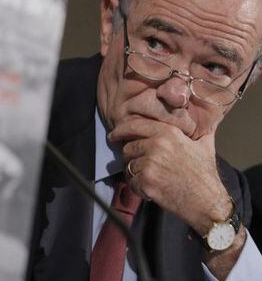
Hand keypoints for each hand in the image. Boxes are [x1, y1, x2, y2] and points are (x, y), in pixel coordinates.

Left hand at [108, 116, 230, 235]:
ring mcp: (150, 163)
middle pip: (128, 148)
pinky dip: (138, 188)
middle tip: (142, 168)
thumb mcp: (204, 145)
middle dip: (131, 158)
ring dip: (135, 174)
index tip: (113, 136)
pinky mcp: (146, 181)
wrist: (207, 202)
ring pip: (128, 166)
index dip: (120, 130)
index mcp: (168, 133)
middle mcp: (157, 145)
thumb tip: (208, 117)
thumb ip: (200, 129)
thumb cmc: (205, 175)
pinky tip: (151, 190)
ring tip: (150, 180)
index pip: (134, 125)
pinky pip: (131, 182)